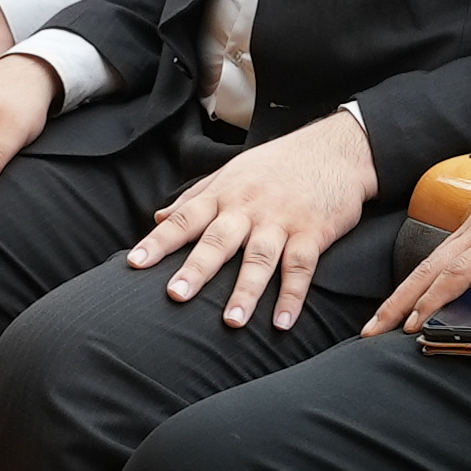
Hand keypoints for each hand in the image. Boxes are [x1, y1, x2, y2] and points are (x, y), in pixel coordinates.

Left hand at [121, 111, 378, 329]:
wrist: (337, 148)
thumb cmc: (279, 163)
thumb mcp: (232, 171)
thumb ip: (195, 197)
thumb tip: (158, 217)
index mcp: (225, 194)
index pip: (185, 219)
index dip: (159, 241)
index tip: (133, 263)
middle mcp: (249, 208)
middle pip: (218, 241)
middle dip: (197, 269)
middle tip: (176, 296)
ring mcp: (282, 221)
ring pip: (260, 258)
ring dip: (246, 291)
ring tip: (232, 322)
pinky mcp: (313, 232)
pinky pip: (301, 267)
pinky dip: (293, 296)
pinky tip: (283, 322)